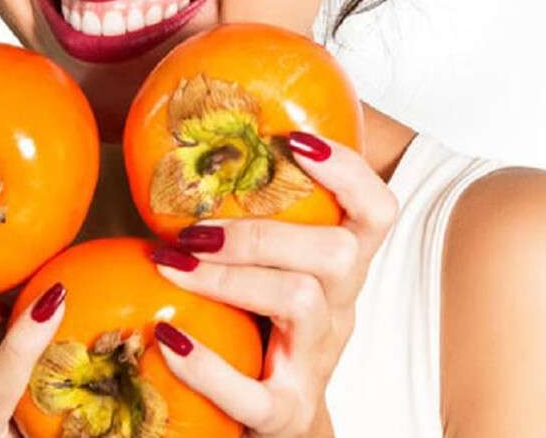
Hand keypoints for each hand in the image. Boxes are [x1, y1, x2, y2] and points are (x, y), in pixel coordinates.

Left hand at [149, 131, 398, 437]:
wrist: (275, 421)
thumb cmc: (259, 327)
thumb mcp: (267, 268)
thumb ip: (245, 214)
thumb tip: (180, 136)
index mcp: (340, 268)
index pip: (377, 211)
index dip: (349, 171)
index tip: (293, 139)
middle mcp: (341, 311)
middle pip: (336, 253)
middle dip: (260, 231)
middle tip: (193, 227)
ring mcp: (317, 364)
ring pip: (300, 302)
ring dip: (227, 277)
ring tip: (169, 265)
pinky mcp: (287, 414)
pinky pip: (256, 395)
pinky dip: (208, 366)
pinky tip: (168, 338)